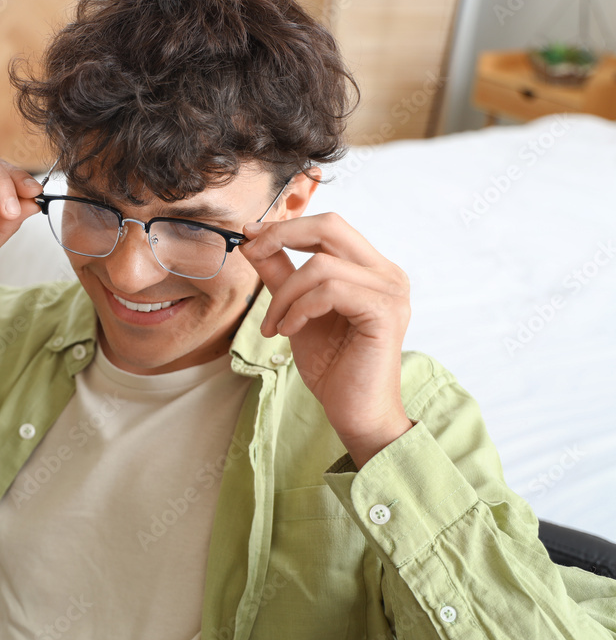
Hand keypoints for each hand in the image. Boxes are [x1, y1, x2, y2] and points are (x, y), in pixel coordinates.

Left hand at [240, 213, 413, 467]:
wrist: (356, 413)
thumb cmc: (333, 367)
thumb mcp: (296, 312)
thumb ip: (281, 276)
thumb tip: (254, 242)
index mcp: (371, 270)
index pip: (329, 227)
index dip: (286, 226)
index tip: (250, 235)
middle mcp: (387, 274)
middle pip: (331, 226)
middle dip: (282, 236)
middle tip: (252, 253)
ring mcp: (390, 291)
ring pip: (320, 265)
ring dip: (284, 294)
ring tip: (275, 325)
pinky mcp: (385, 313)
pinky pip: (329, 291)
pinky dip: (299, 308)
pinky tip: (288, 331)